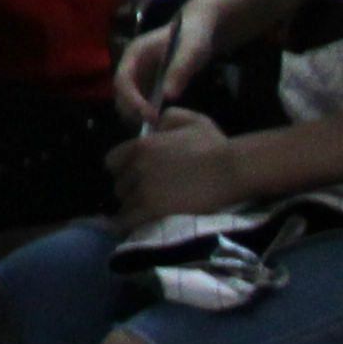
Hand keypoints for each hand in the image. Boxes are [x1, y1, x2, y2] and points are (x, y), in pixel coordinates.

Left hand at [111, 107, 251, 222]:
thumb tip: (155, 125)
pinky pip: (129, 219)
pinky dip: (130, 223)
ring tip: (146, 211)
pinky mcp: (153, 208)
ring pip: (124, 203)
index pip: (112, 161)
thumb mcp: (190, 120)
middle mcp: (136, 166)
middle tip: (144, 195)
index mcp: (141, 146)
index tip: (133, 176)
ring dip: (133, 207)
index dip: (122, 170)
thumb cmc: (214, 145)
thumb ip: (167, 118)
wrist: (230, 170)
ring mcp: (143, 188)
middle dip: (129, 190)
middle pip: (119, 184)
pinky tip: (138, 225)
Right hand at [112, 21, 197, 125]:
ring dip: (137, 115)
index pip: (123, 80)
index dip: (133, 100)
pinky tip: (161, 121)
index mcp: (134, 53)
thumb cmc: (193, 36)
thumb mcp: (192, 50)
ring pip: (126, 101)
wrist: (195, 29)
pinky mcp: (144, 84)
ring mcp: (136, 76)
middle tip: (156, 126)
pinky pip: (137, 102)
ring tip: (158, 126)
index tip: (151, 115)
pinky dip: (145, 114)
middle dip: (133, 111)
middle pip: (120, 94)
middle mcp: (129, 65)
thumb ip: (180, 69)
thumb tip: (168, 96)